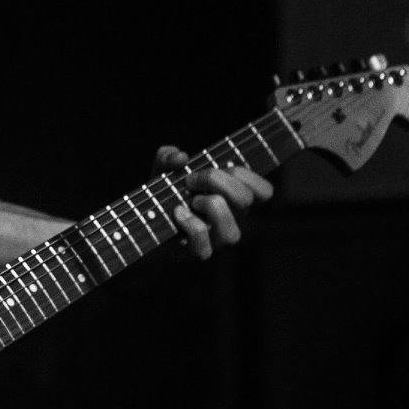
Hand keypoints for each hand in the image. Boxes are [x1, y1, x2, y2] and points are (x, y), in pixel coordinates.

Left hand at [154, 145, 273, 258]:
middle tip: (191, 180)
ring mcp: (216, 239)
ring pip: (231, 232)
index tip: (214, 168)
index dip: (244, 175)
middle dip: (216, 180)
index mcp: (234, 199)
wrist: (144, 222)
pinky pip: (204, 245)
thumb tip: (181, 158)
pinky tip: (177, 214)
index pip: (264, 191)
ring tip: (191, 201)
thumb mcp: (163, 169)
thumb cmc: (163, 193)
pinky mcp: (198, 252)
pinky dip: (190, 225)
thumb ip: (168, 156)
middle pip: (245, 200)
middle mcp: (231, 220)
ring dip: (209, 207)